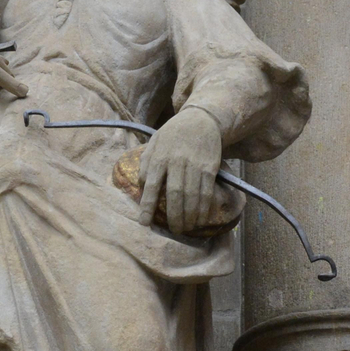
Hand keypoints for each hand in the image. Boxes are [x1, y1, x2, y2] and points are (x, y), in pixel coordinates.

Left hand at [136, 107, 222, 236]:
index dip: (147, 205)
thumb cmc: (172, 134)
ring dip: (190, 215)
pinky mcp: (209, 167)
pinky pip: (207, 191)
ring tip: (187, 227)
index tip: (144, 223)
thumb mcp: (154, 142)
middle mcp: (176, 162)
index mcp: (159, 157)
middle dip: (174, 216)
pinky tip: (201, 218)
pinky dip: (204, 207)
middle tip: (174, 230)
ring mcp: (194, 165)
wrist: (200, 119)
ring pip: (192, 195)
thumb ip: (145, 163)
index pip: (151, 185)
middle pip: (175, 194)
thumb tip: (140, 185)